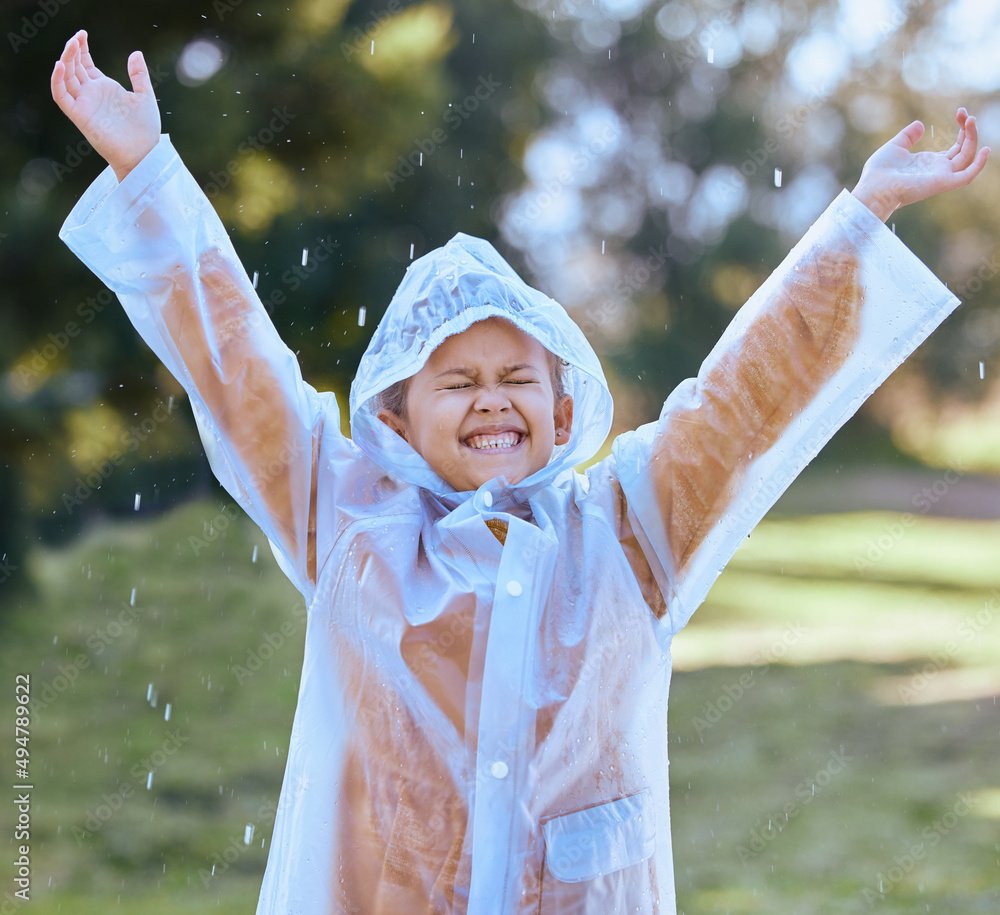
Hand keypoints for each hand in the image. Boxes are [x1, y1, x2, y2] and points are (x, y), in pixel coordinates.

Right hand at [51, 30, 159, 181]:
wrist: (144, 153)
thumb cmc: (145, 129)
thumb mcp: (145, 96)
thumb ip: (139, 75)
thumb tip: (136, 53)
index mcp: (105, 88)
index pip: (86, 64)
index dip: (81, 49)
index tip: (82, 34)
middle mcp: (92, 94)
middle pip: (74, 67)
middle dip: (73, 50)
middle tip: (77, 36)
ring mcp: (84, 104)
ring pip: (67, 78)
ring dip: (66, 60)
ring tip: (71, 44)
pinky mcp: (80, 116)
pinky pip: (62, 97)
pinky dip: (57, 81)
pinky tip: (60, 66)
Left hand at [852, 108, 989, 221]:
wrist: (873, 187)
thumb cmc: (879, 172)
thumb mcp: (895, 146)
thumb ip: (908, 136)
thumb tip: (920, 125)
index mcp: (929, 163)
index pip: (956, 147)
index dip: (963, 130)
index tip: (960, 112)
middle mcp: (938, 170)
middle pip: (964, 150)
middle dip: (968, 130)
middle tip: (965, 113)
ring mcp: (941, 177)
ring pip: (967, 158)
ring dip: (972, 138)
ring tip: (970, 119)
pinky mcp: (941, 183)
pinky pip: (966, 176)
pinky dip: (978, 165)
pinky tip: (985, 149)